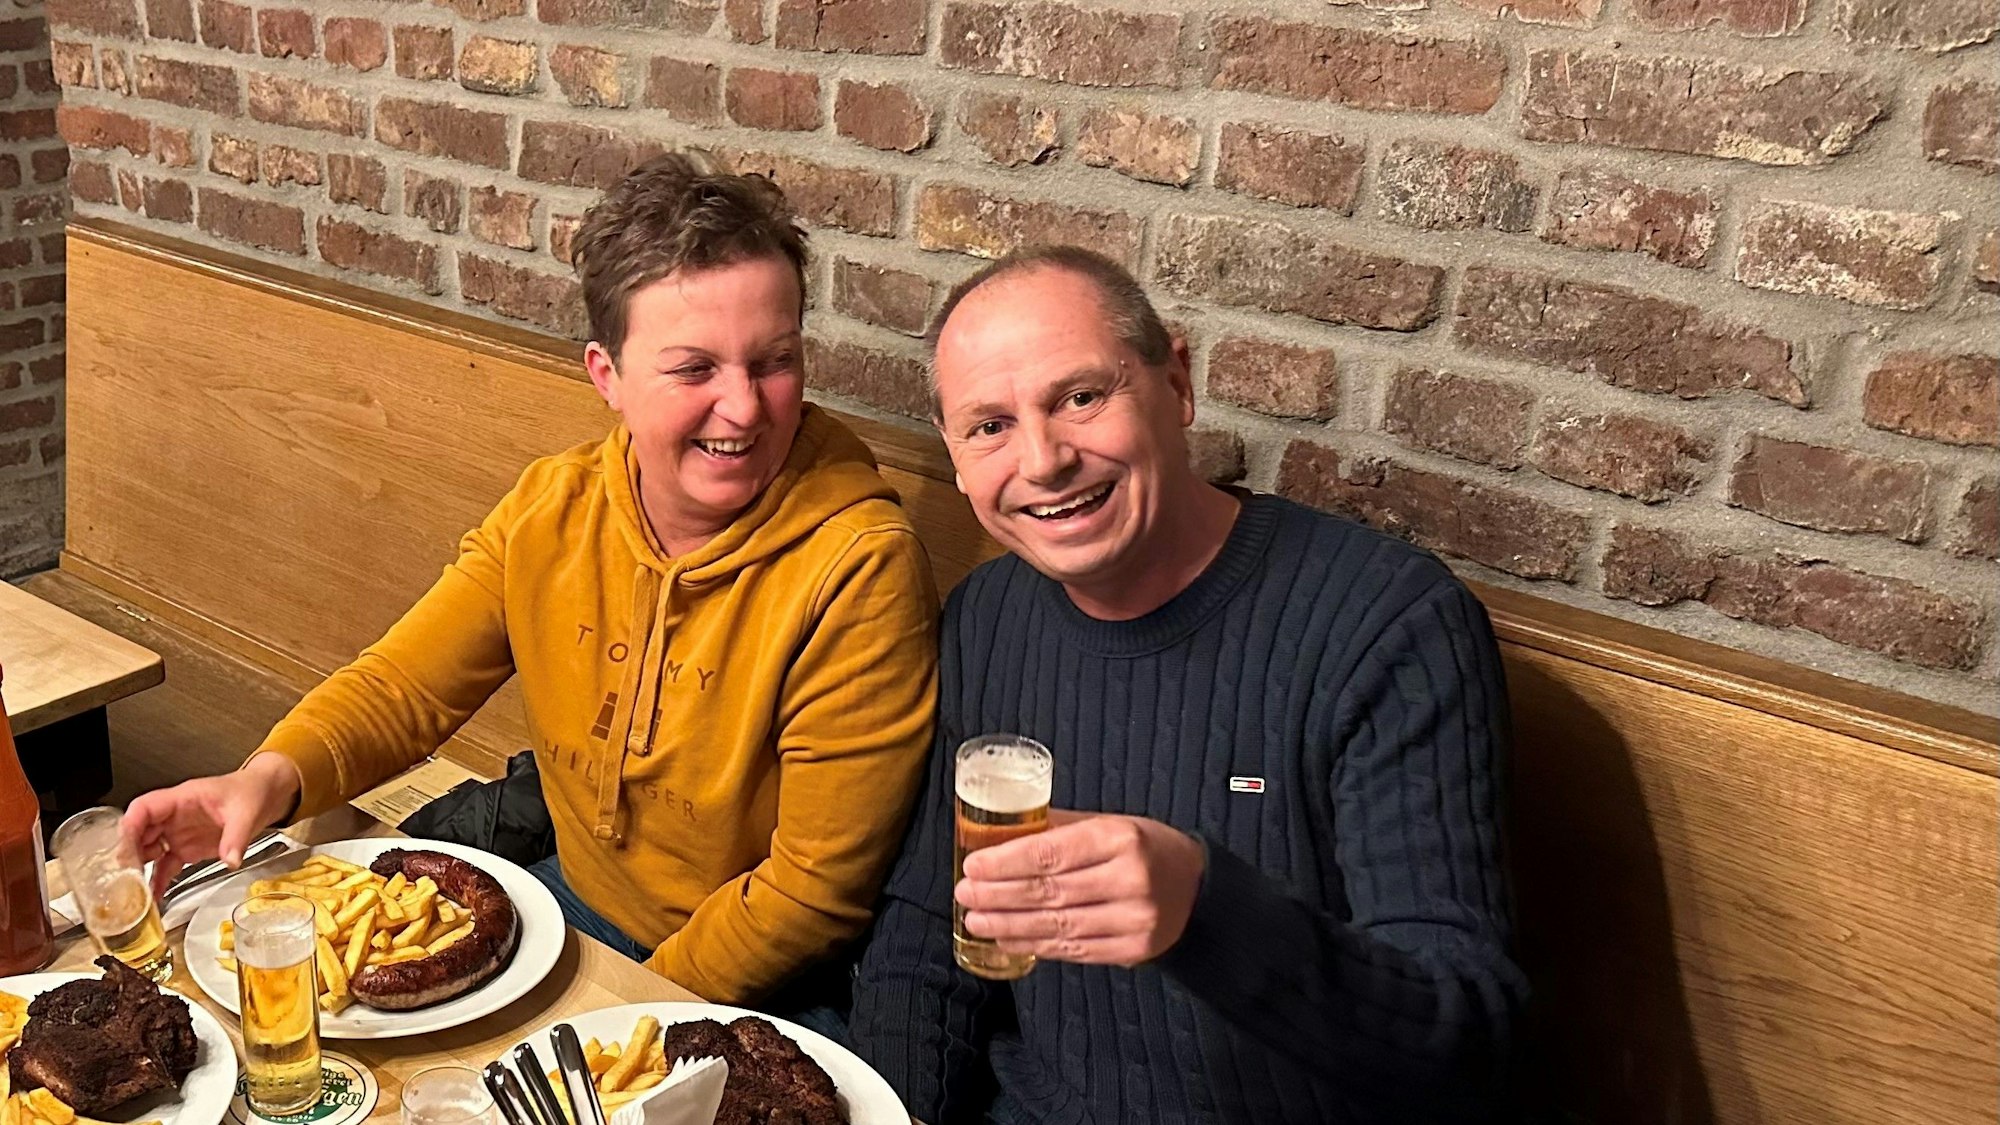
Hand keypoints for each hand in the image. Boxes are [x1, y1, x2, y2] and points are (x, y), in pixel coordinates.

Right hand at [120, 754, 302, 897]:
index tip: (124, 846)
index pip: (144, 808)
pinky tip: (153, 896)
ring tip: (134, 891)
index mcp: (183, 798)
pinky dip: (158, 880)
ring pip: (148, 851)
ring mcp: (178, 833)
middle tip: (125, 878)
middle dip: (129, 855)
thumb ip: (236, 837)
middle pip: (139, 833)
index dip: (130, 826)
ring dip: (140, 870)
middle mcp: (174, 816)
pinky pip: (165, 866)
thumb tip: (231, 860)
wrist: (264, 796)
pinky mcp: (186, 848)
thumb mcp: (246, 812)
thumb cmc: (250, 792)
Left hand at [956, 811, 1205, 966]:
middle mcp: (1130, 880)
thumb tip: (1002, 832)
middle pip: (1050, 891)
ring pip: (1058, 925)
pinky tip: (1009, 939)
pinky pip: (1074, 949)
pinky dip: (1037, 944)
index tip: (973, 866)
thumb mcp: (1111, 823)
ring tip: (976, 921)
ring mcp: (1134, 920)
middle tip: (965, 895)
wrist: (1198, 889)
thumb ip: (1061, 828)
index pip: (1052, 853)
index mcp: (1122, 838)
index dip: (1007, 862)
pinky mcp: (1132, 950)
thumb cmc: (1146, 849)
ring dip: (1010, 925)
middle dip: (999, 896)